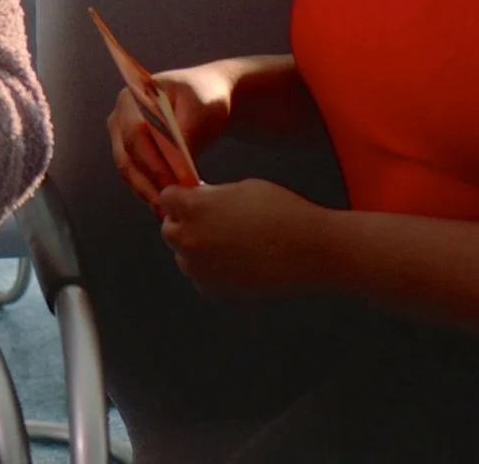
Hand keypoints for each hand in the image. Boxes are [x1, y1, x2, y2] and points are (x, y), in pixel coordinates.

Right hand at [110, 61, 233, 211]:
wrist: (205, 98)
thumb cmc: (204, 97)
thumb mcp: (201, 110)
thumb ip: (187, 134)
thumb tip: (177, 165)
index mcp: (133, 98)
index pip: (135, 133)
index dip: (153, 161)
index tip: (174, 182)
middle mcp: (120, 116)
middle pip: (127, 155)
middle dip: (149, 181)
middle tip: (171, 202)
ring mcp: (121, 135)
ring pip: (128, 169)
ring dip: (146, 190)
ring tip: (167, 208)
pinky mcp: (130, 151)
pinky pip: (134, 174)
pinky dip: (148, 189)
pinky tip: (164, 203)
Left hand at [158, 179, 332, 298]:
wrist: (311, 251)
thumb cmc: (283, 213)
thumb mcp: (242, 188)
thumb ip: (211, 195)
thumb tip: (198, 199)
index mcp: (194, 208)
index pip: (166, 198)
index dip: (181, 197)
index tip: (191, 198)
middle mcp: (191, 239)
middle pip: (169, 229)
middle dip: (185, 223)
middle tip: (210, 221)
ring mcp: (200, 268)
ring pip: (183, 256)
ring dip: (196, 248)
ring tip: (228, 243)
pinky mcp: (215, 291)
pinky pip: (201, 278)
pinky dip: (211, 271)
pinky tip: (236, 262)